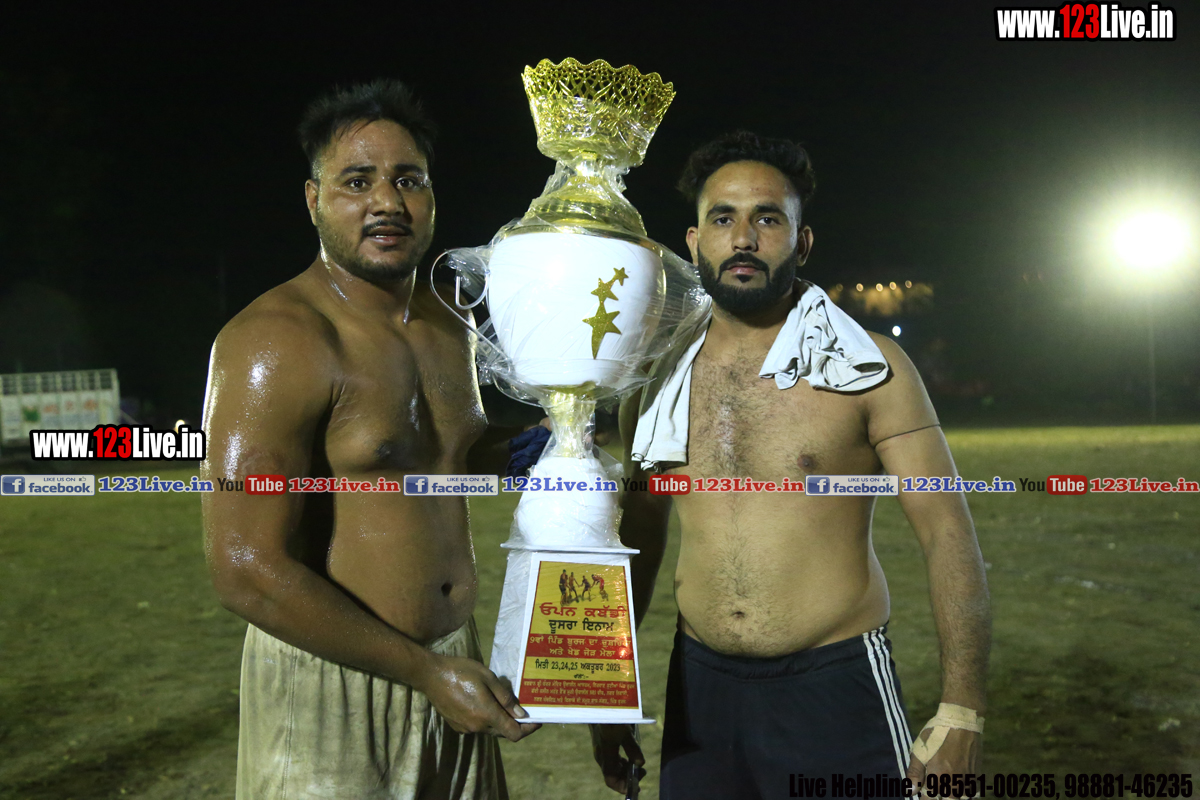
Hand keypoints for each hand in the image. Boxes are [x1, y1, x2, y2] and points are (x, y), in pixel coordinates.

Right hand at [420, 654, 540, 741]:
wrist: (431, 675)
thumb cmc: (461, 671)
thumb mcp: (488, 678)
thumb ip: (505, 698)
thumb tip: (521, 714)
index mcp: (487, 715)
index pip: (514, 734)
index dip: (528, 729)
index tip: (537, 720)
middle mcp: (477, 726)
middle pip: (503, 732)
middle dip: (515, 723)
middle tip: (523, 708)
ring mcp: (466, 728)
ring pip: (490, 729)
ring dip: (499, 720)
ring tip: (503, 701)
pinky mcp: (457, 726)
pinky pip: (478, 726)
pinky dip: (485, 718)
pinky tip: (484, 702)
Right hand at [591, 723, 644, 793]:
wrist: (598, 703)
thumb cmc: (610, 716)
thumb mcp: (623, 731)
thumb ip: (631, 747)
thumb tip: (641, 763)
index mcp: (604, 756)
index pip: (611, 780)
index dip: (622, 787)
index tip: (636, 788)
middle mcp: (602, 756)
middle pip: (613, 775)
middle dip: (627, 778)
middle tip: (643, 772)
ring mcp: (602, 749)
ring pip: (613, 767)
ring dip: (626, 770)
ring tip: (640, 767)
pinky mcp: (604, 743)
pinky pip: (613, 759)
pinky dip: (623, 762)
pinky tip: (630, 757)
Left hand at [906, 728, 981, 792]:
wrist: (962, 722)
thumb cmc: (937, 734)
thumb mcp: (919, 750)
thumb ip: (915, 773)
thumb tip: (911, 791)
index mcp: (938, 779)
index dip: (924, 798)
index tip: (922, 793)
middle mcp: (954, 784)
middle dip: (939, 798)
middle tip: (933, 789)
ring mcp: (967, 781)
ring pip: (961, 798)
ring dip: (952, 796)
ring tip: (945, 787)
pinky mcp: (977, 776)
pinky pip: (972, 792)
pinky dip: (964, 792)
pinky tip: (958, 786)